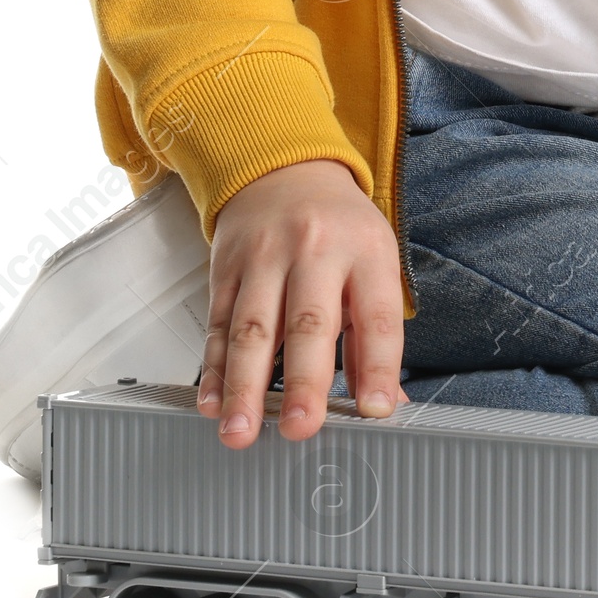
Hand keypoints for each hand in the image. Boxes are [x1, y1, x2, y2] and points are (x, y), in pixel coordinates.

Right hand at [199, 159, 406, 447]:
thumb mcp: (374, 262)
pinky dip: (214, 369)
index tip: (375, 410)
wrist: (284, 167)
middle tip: (301, 429)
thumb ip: (374, 336)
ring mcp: (265, 258)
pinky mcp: (226, 268)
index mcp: (365, 251)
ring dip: (245, 386)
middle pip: (308, 322)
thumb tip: (384, 403)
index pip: (377, 316)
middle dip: (305, 382)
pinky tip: (213, 402)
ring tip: (242, 430)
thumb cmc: (338, 226)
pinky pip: (218, 323)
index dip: (378, 365)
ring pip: (253, 327)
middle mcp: (315, 251)